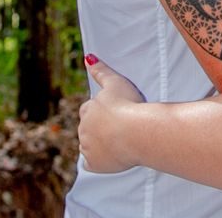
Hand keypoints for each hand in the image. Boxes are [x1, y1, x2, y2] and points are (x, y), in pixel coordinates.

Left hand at [76, 57, 144, 174]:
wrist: (138, 132)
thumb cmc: (129, 105)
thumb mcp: (115, 82)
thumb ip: (101, 71)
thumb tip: (88, 57)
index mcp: (87, 110)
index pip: (87, 109)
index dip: (99, 111)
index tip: (111, 112)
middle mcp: (83, 129)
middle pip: (87, 128)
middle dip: (98, 127)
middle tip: (117, 127)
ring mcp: (88, 147)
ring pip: (88, 145)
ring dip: (97, 143)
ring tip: (116, 141)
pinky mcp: (94, 163)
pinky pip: (91, 164)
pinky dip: (96, 161)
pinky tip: (106, 159)